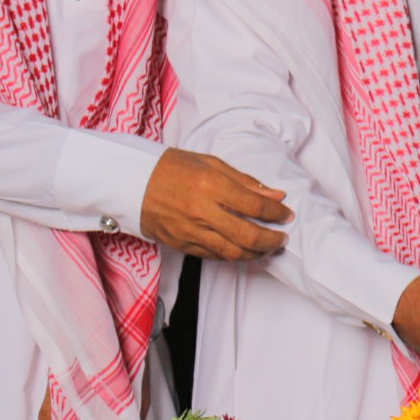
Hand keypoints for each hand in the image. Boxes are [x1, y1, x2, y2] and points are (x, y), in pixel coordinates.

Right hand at [138, 147, 290, 259]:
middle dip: (272, 240)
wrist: (133, 182)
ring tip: (268, 248)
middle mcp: (202, 210)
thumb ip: (245, 182)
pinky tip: (244, 250)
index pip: (255, 205)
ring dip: (256, 253)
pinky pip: (214, 256)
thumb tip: (275, 195)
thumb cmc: (173, 167)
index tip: (287, 214)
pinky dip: (234, 255)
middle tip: (282, 238)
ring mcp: (191, 231)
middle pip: (248, 235)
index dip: (276, 213)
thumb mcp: (211, 163)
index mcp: (211, 184)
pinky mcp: (182, 244)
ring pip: (233, 252)